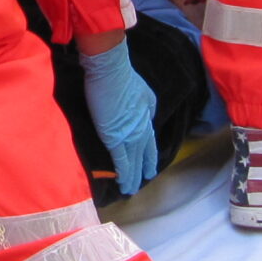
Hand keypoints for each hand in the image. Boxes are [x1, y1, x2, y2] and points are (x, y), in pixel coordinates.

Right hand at [78, 34, 159, 195]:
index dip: (150, 157)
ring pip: (133, 161)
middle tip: (139, 185)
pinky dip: (123, 173)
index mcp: (147, 116)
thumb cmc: (121, 76)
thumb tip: (147, 116)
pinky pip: (121, 160)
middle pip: (143, 155)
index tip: (151, 169)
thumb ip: (145, 106)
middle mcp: (141, 128)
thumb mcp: (142, 91)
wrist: (110, 70)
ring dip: (132, 177)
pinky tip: (122, 183)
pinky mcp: (114, 137)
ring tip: (130, 190)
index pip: (150, 142)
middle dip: (142, 171)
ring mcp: (128, 134)